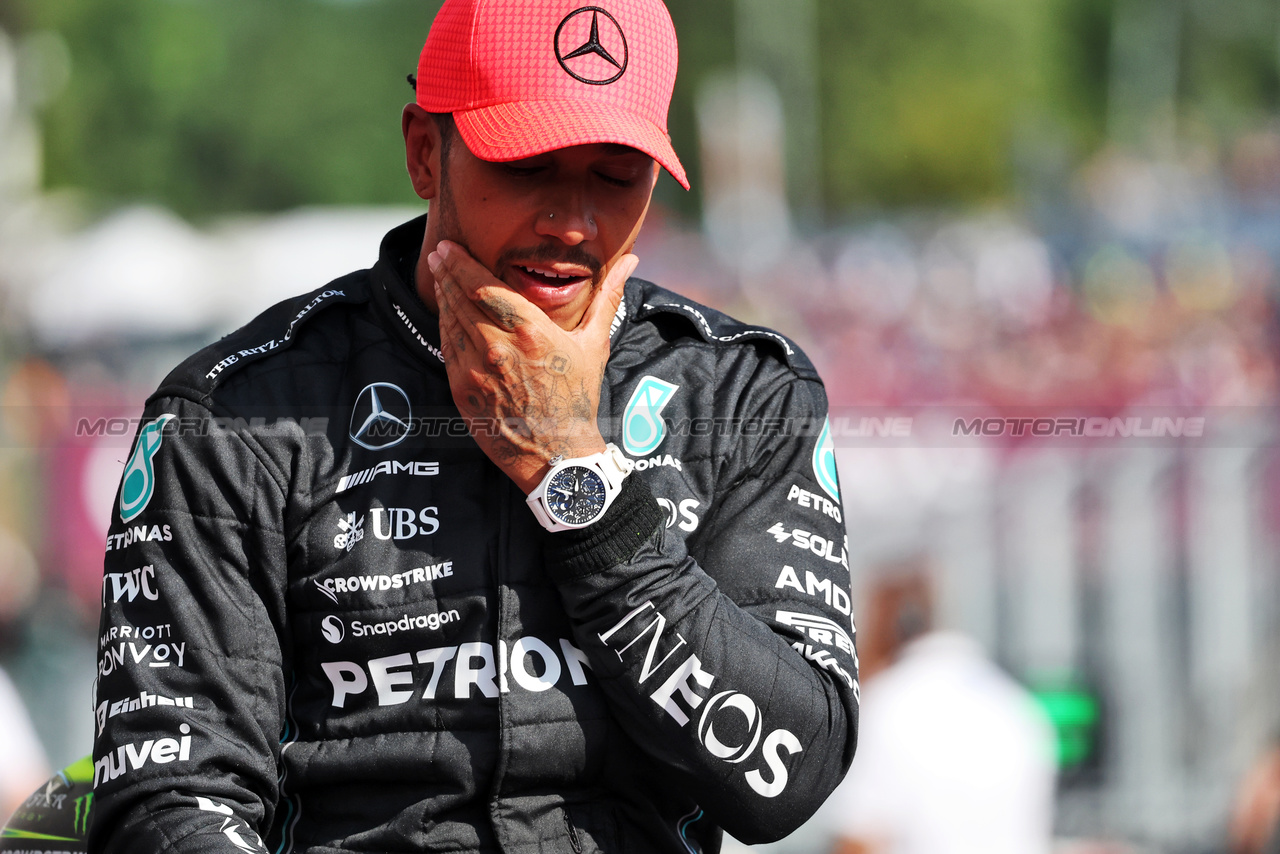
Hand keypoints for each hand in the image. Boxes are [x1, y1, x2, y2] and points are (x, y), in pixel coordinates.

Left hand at [428, 241, 637, 493]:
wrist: (556, 453)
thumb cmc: (577, 399)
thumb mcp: (594, 344)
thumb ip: (607, 297)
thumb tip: (630, 260)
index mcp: (530, 331)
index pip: (483, 285)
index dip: (461, 263)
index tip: (451, 247)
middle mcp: (498, 347)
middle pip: (460, 297)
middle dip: (446, 272)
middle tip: (438, 254)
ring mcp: (475, 369)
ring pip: (450, 320)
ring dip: (443, 294)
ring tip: (439, 275)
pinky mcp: (462, 390)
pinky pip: (447, 347)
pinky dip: (444, 325)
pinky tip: (445, 312)